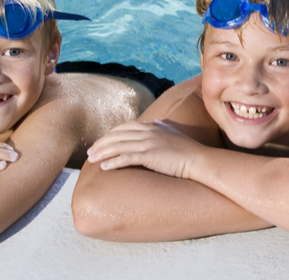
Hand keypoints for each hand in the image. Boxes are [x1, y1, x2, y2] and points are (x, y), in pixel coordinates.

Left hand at [87, 120, 203, 178]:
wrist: (198, 159)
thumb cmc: (188, 149)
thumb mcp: (173, 133)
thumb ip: (163, 126)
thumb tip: (157, 122)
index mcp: (151, 127)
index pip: (123, 127)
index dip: (109, 134)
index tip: (100, 142)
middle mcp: (148, 132)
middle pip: (117, 136)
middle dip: (101, 144)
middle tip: (89, 152)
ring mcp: (148, 143)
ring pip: (118, 146)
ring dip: (102, 153)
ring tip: (91, 160)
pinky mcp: (150, 156)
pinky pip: (126, 158)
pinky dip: (113, 162)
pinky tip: (104, 167)